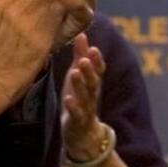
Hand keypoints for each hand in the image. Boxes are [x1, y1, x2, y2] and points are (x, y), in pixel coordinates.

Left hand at [61, 33, 107, 159]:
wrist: (82, 133)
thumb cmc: (79, 99)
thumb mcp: (79, 76)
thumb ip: (81, 56)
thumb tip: (81, 34)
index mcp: (93, 83)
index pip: (99, 71)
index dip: (97, 60)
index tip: (93, 49)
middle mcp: (92, 95)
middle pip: (93, 82)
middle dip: (90, 70)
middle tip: (85, 59)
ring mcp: (86, 108)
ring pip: (85, 96)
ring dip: (81, 84)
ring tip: (74, 72)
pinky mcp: (78, 121)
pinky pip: (77, 114)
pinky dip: (73, 106)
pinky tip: (68, 99)